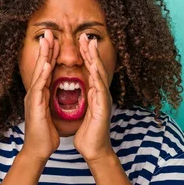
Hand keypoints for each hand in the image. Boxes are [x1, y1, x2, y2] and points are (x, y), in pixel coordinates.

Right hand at [21, 29, 59, 161]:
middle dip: (45, 49)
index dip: (50, 54)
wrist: (38, 149)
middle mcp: (35, 92)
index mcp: (40, 93)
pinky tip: (47, 64)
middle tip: (48, 32)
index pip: (46, 70)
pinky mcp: (35, 105)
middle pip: (41, 66)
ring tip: (47, 41)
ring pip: (39, 72)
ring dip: (43, 56)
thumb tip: (55, 93)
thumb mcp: (50, 112)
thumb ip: (52, 100)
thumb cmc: (45, 134)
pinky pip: (39, 86)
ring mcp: (33, 97)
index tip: (55, 40)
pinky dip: (43, 74)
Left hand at [74, 33, 114, 162]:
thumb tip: (83, 89)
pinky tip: (94, 67)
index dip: (85, 55)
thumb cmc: (88, 133)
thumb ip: (84, 98)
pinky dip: (97, 77)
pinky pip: (100, 89)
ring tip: (90, 44)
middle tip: (85, 35)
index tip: (80, 41)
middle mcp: (100, 93)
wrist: (94, 150)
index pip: (89, 70)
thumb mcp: (84, 111)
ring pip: (99, 74)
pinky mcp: (103, 107)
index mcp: (94, 93)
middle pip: (95, 67)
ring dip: (95, 58)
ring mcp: (103, 99)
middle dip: (90, 51)